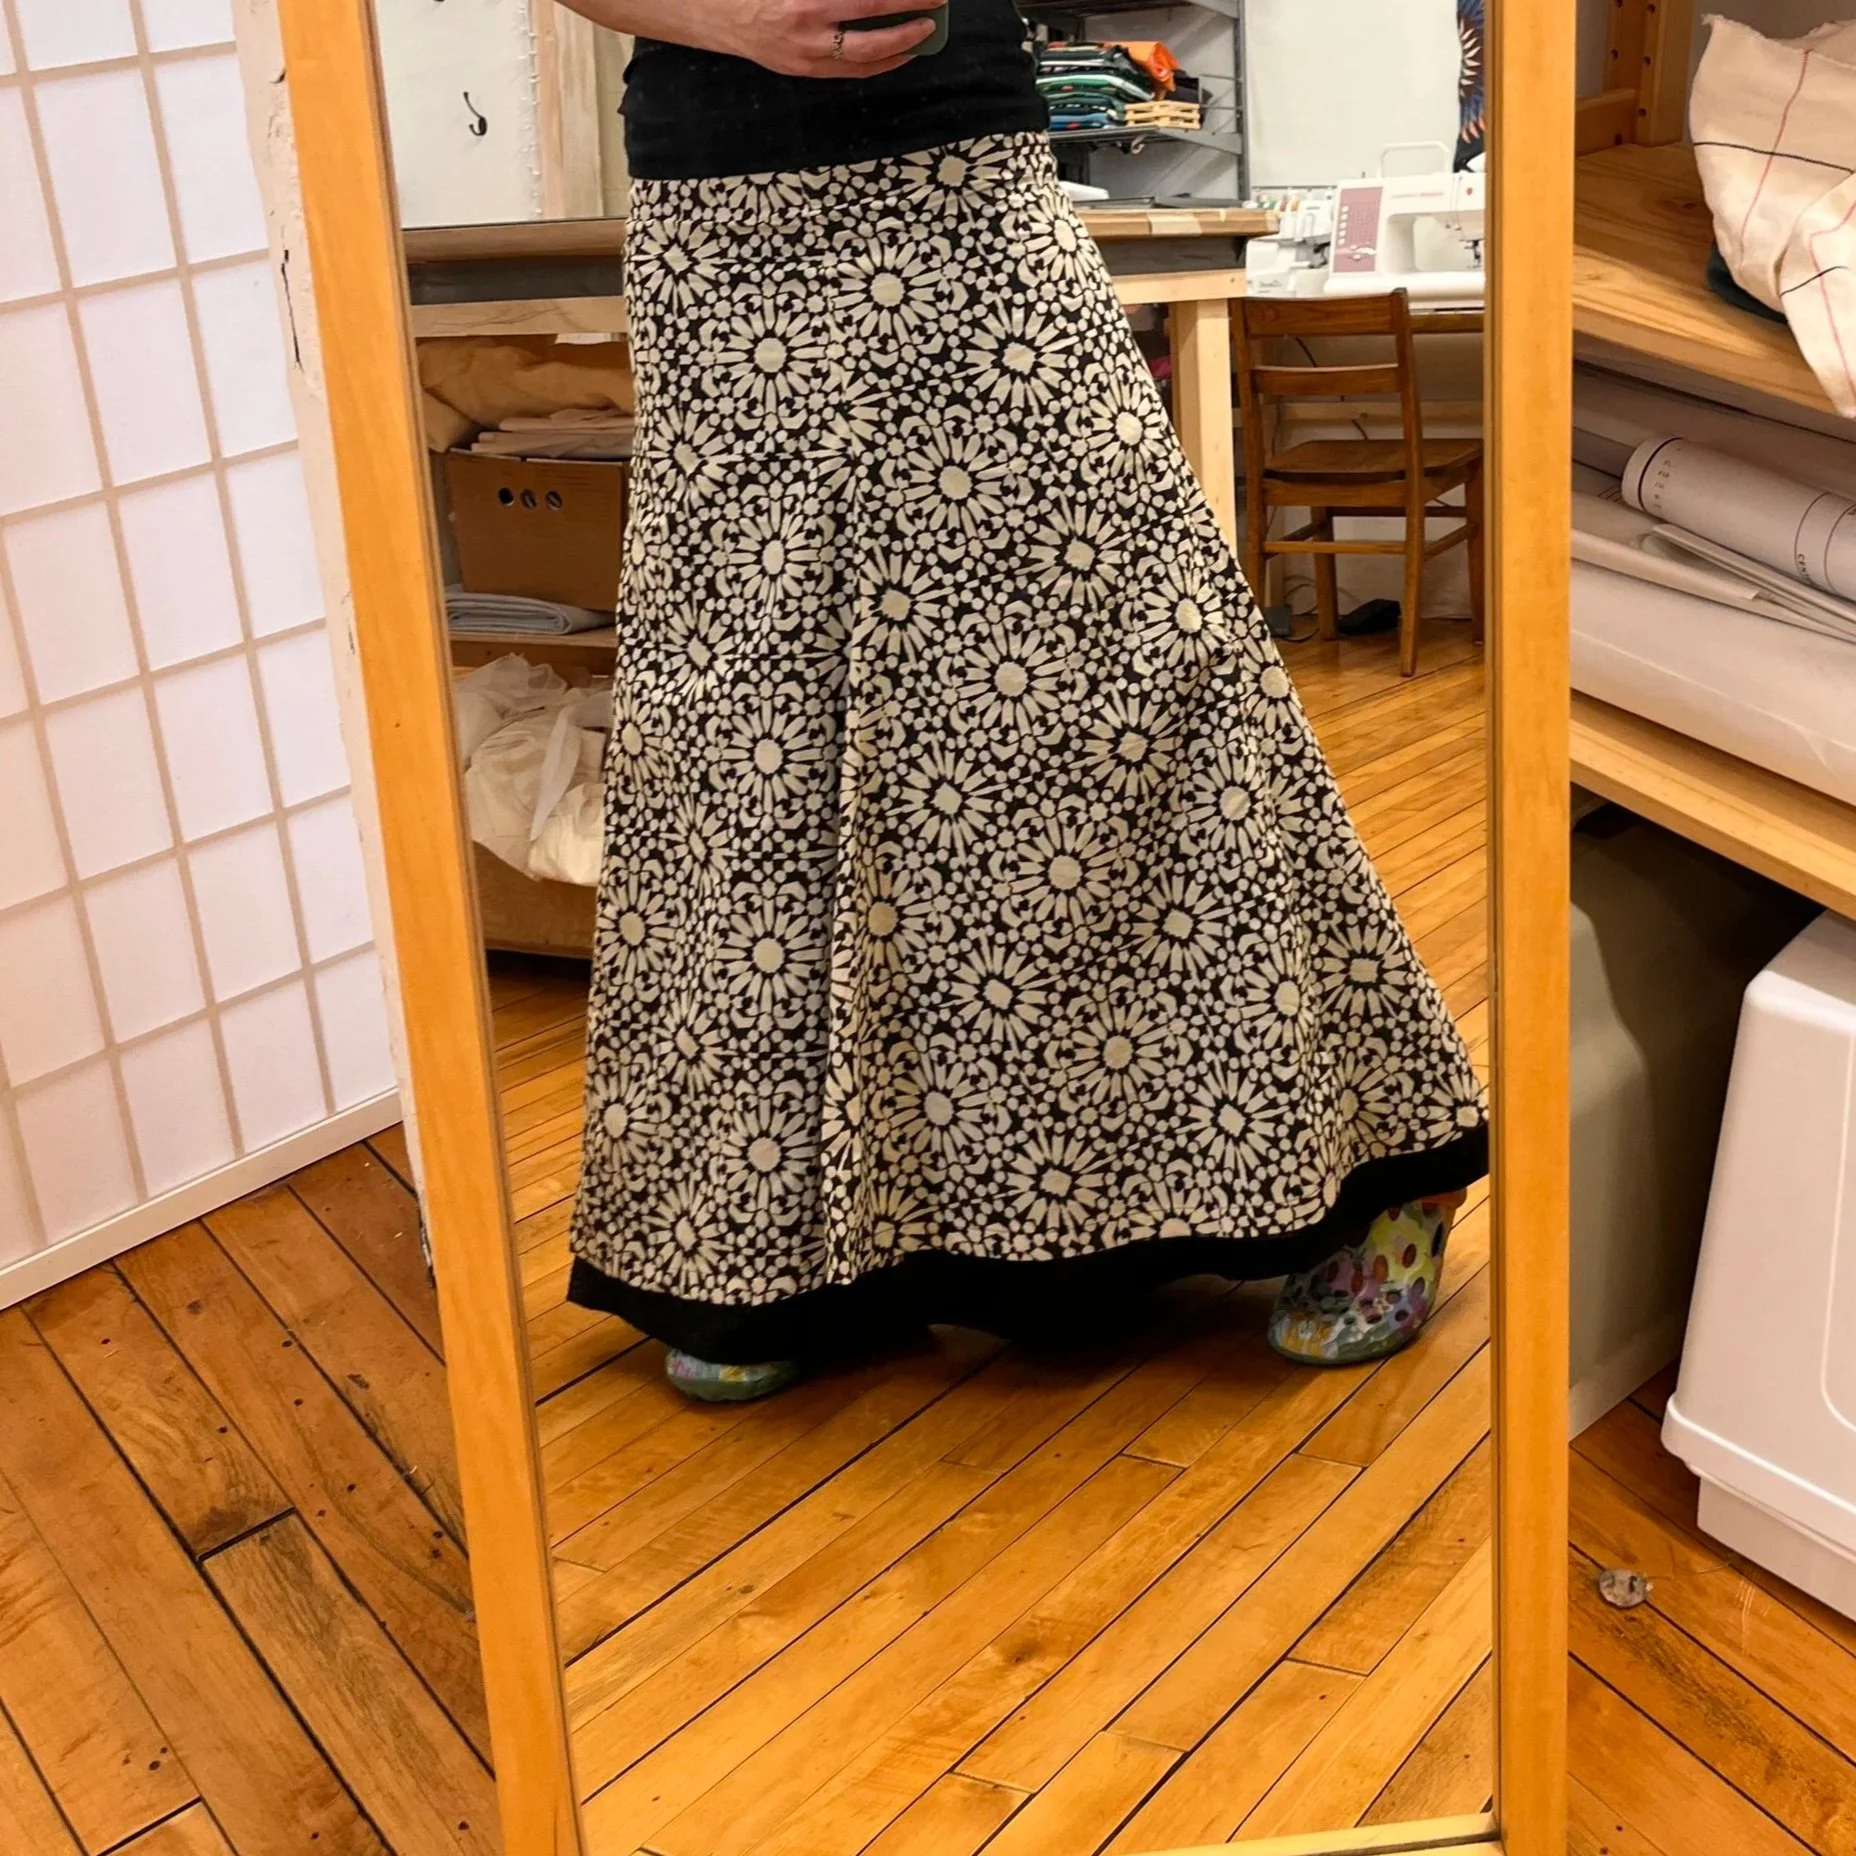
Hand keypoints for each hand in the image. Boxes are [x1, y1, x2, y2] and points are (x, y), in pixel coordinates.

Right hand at [702, 0, 942, 76]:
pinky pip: (848, 72)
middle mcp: (808, 35)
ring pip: (864, 63)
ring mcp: (805, 58)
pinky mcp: (802, 71)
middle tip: (934, 11)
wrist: (713, 13)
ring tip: (920, 37)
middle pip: (873, 37)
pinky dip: (876, 64)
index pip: (868, 0)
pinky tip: (893, 54)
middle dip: (909, 26)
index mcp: (805, 3)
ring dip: (898, 51)